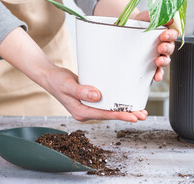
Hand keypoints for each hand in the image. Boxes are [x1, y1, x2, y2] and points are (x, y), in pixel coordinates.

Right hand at [0, 27, 147, 122]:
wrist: (50, 76)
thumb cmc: (57, 80)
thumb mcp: (68, 85)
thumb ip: (81, 91)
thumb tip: (97, 96)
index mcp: (81, 112)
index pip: (104, 115)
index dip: (120, 115)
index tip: (133, 116)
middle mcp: (86, 111)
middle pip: (110, 115)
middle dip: (127, 115)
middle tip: (143, 115)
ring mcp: (89, 106)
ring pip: (109, 110)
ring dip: (124, 110)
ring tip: (140, 111)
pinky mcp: (90, 100)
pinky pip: (106, 103)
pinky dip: (117, 102)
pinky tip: (126, 100)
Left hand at [133, 10, 177, 81]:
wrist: (128, 29)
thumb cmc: (141, 22)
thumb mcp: (147, 16)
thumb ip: (157, 16)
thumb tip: (169, 18)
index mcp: (166, 33)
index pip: (173, 34)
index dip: (170, 35)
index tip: (163, 35)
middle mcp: (164, 45)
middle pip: (170, 48)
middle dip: (167, 48)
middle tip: (160, 47)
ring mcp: (158, 55)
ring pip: (166, 59)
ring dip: (164, 61)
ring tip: (158, 61)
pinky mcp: (152, 64)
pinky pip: (158, 71)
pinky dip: (159, 74)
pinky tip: (156, 76)